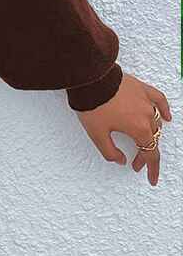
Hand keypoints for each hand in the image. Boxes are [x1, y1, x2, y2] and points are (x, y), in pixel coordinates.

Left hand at [73, 71, 171, 185]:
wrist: (89, 78)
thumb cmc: (92, 103)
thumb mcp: (96, 134)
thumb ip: (109, 152)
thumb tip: (120, 160)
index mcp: (139, 128)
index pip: (150, 153)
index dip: (151, 168)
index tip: (150, 177)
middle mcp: (146, 115)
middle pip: (152, 139)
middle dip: (145, 153)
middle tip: (136, 161)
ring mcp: (145, 100)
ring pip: (155, 121)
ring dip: (151, 134)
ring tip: (144, 142)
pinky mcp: (140, 88)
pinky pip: (158, 99)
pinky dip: (164, 109)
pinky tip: (166, 115)